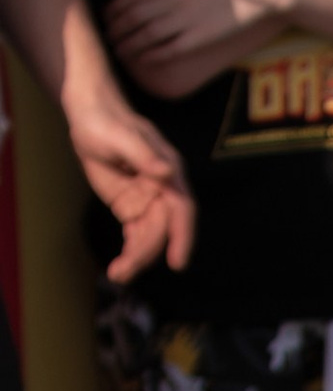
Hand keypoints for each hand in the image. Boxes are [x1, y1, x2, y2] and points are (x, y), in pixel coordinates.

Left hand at [63, 76, 194, 279]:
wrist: (90, 116)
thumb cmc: (106, 121)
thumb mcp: (122, 136)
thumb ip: (145, 156)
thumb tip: (168, 173)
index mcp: (168, 172)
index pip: (181, 209)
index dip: (182, 236)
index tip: (177, 262)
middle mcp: (163, 190)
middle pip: (162, 229)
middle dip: (147, 253)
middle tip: (124, 271)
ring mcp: (148, 200)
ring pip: (149, 237)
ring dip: (137, 258)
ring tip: (118, 274)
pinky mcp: (131, 207)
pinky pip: (135, 235)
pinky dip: (130, 252)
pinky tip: (120, 267)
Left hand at [105, 0, 282, 87]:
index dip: (114, 9)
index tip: (106, 17)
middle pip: (134, 16)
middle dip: (116, 29)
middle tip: (106, 38)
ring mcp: (187, 18)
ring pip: (147, 34)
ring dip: (129, 45)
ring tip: (118, 53)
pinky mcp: (202, 35)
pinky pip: (171, 48)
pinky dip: (154, 54)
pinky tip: (144, 59)